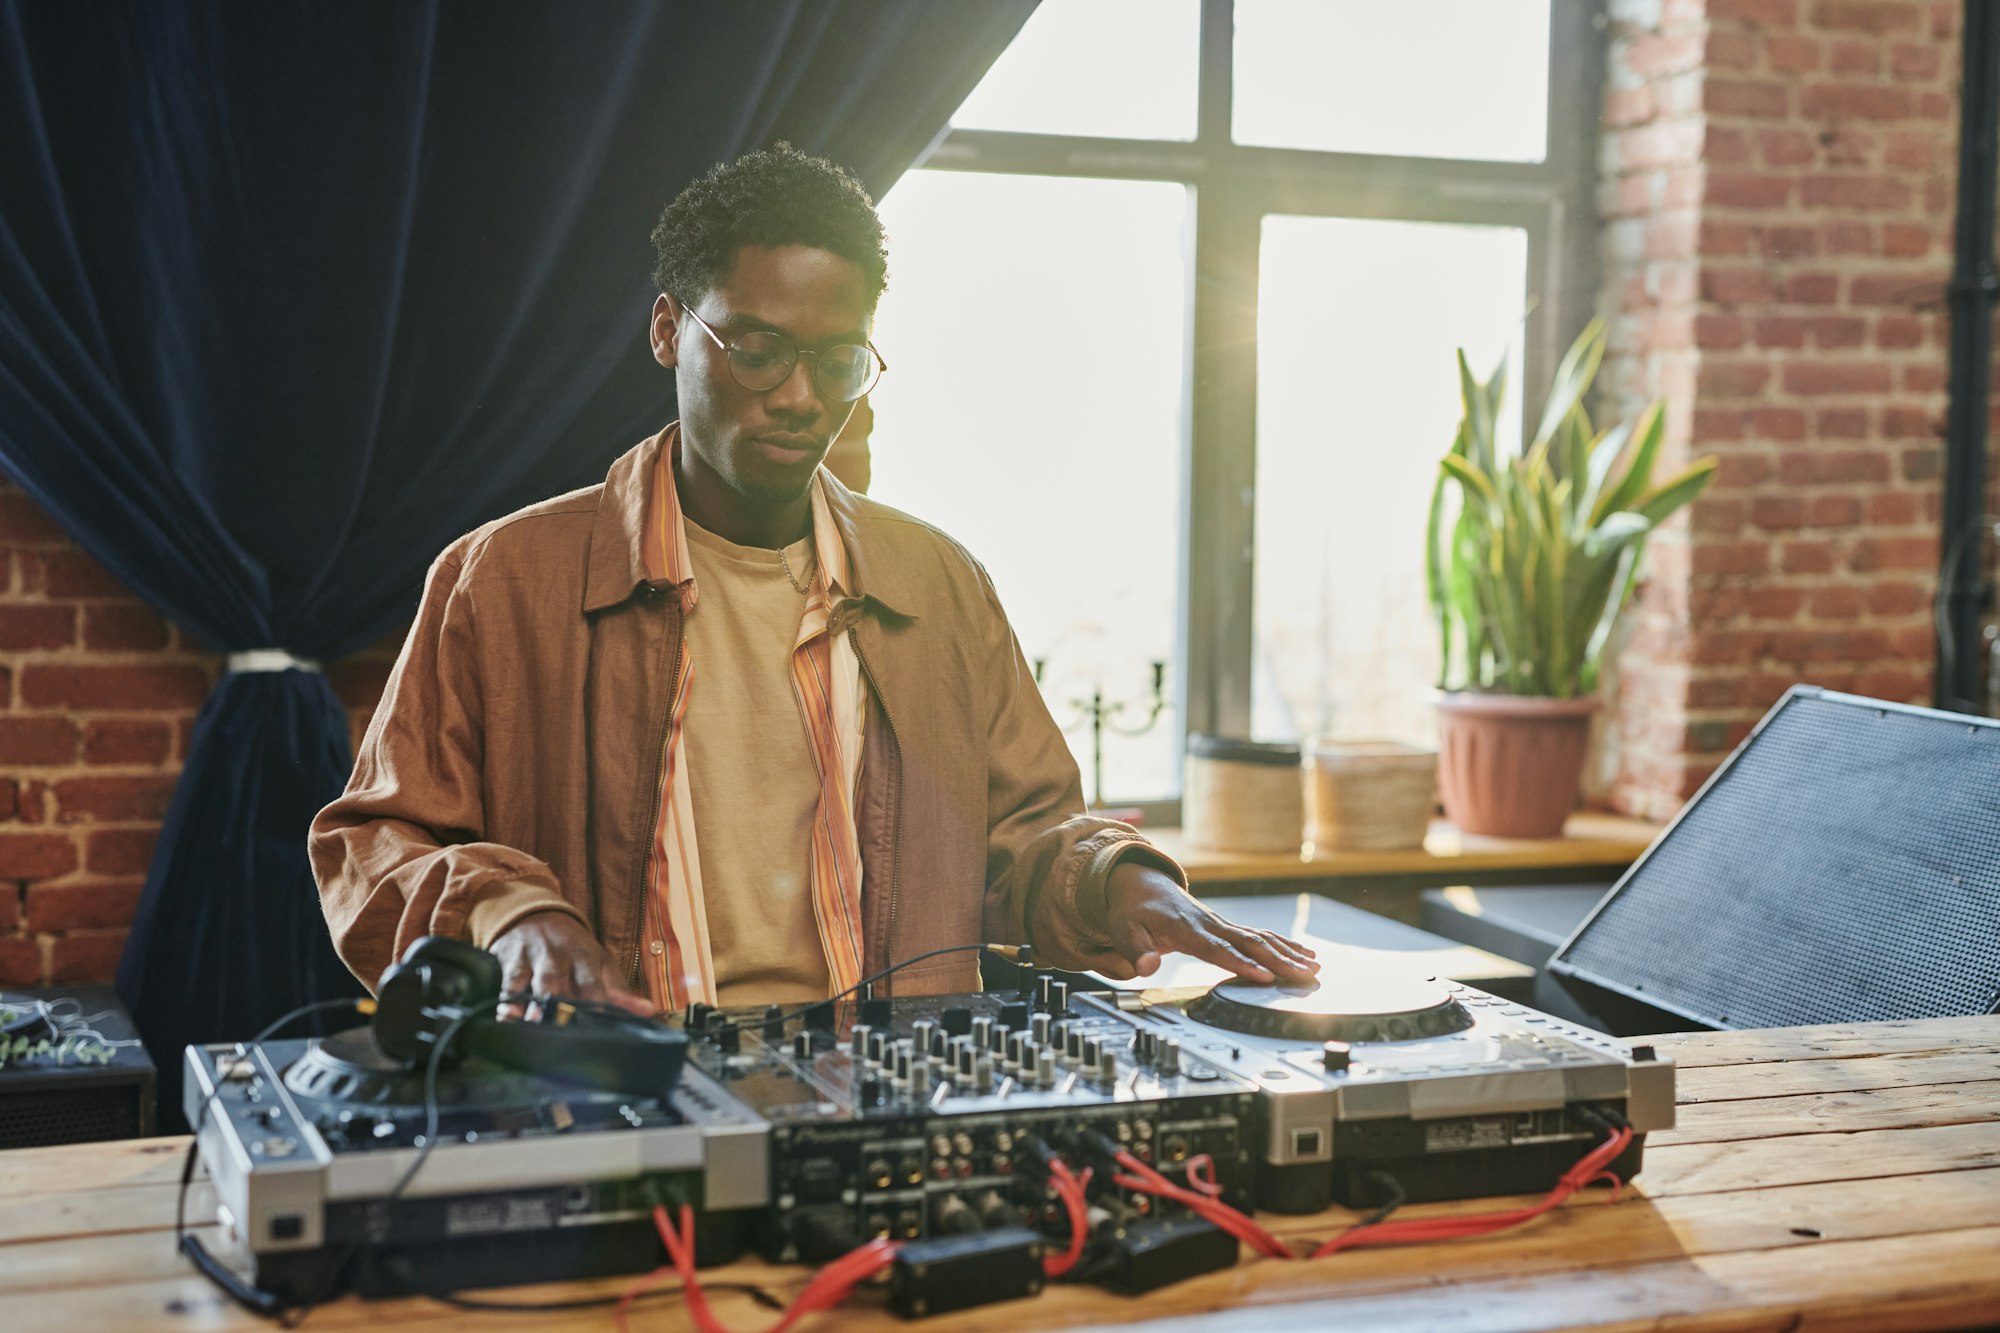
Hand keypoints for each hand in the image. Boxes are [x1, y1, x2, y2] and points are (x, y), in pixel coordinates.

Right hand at [489, 911, 655, 1019]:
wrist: (535, 913)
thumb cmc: (573, 948)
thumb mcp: (599, 963)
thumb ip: (620, 991)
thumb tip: (649, 1012)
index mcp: (587, 958)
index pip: (594, 984)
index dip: (597, 1005)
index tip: (600, 1027)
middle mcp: (561, 957)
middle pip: (564, 984)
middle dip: (563, 1006)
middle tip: (566, 1032)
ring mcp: (535, 958)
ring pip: (537, 983)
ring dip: (537, 1005)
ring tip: (536, 1025)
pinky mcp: (511, 961)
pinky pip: (508, 982)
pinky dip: (507, 1000)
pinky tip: (507, 1018)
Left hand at [1074, 864, 1320, 984]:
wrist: (1141, 884)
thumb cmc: (1134, 910)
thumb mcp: (1124, 930)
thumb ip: (1136, 950)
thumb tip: (1147, 967)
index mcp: (1186, 929)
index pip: (1218, 950)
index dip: (1241, 963)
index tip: (1264, 977)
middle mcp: (1210, 925)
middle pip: (1249, 943)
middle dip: (1279, 960)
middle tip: (1305, 975)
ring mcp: (1221, 924)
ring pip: (1260, 938)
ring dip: (1288, 952)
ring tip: (1314, 966)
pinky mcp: (1226, 926)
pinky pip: (1259, 935)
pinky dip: (1283, 944)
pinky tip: (1303, 953)